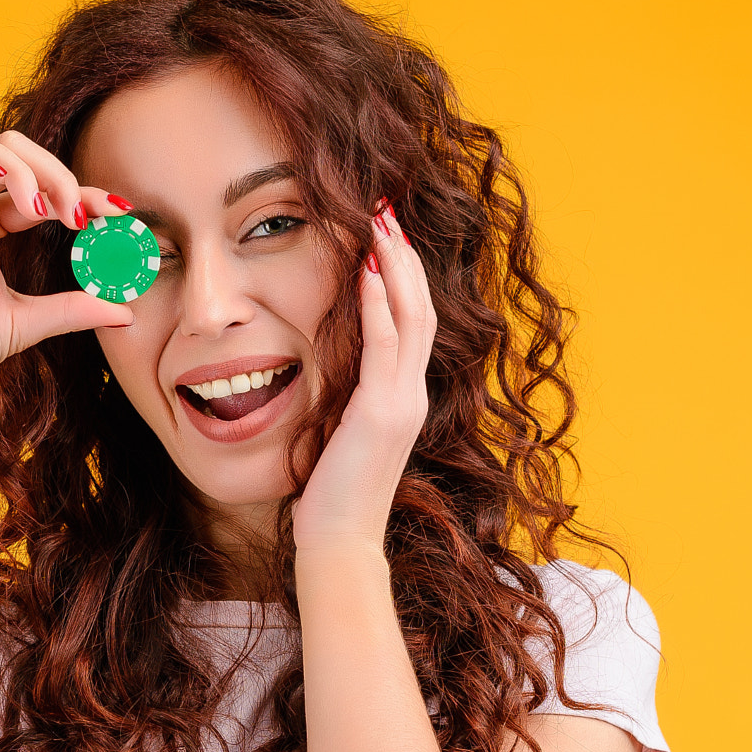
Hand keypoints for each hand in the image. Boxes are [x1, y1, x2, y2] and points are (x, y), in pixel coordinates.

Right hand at [0, 129, 135, 403]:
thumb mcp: (26, 323)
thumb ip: (72, 309)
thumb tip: (126, 310)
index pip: (39, 190)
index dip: (79, 192)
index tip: (116, 212)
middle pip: (13, 152)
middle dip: (55, 172)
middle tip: (79, 213)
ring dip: (20, 165)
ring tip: (41, 208)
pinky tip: (4, 188)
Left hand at [292, 202, 435, 554]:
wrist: (339, 541)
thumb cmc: (331, 494)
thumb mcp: (342, 434)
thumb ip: (347, 400)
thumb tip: (330, 370)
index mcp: (404, 397)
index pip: (412, 323)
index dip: (403, 276)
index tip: (386, 236)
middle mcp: (412, 393)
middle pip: (421, 308)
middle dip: (404, 256)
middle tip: (387, 210)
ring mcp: (401, 402)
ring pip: (410, 317)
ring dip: (394, 266)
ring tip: (380, 223)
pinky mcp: (381, 412)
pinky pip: (385, 346)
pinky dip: (379, 304)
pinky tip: (368, 270)